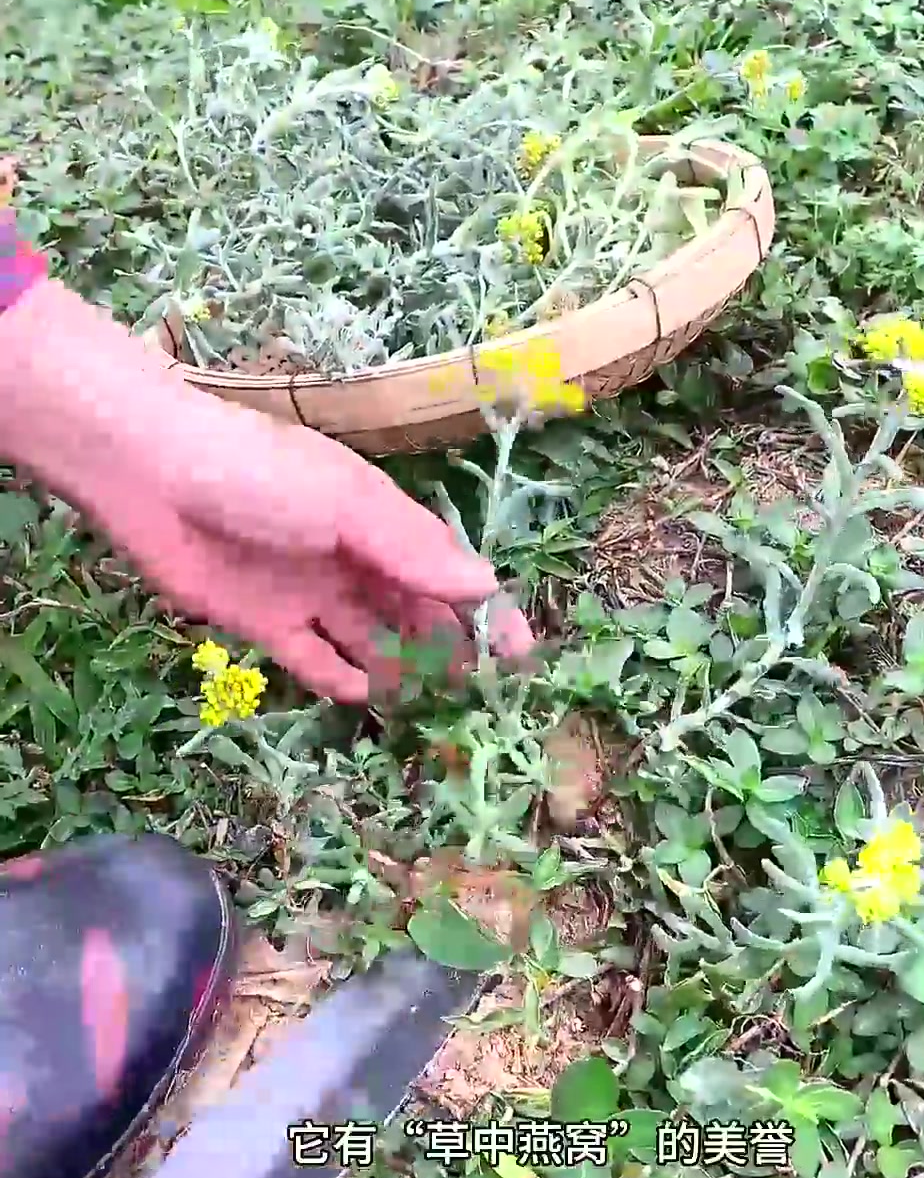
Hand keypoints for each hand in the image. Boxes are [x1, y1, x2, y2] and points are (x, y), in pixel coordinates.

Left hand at [0, 281, 531, 696]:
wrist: (151, 476)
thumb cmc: (261, 474)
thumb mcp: (349, 507)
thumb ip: (412, 550)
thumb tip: (486, 586)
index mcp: (379, 519)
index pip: (446, 569)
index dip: (483, 610)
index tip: (518, 652)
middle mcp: (349, 557)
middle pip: (411, 610)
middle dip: (446, 647)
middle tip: (476, 691)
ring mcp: (306, 591)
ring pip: (367, 638)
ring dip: (397, 667)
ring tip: (426, 703)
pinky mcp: (262, 621)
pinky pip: (311, 657)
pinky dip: (337, 676)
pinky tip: (362, 694)